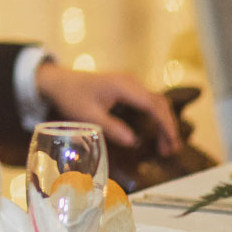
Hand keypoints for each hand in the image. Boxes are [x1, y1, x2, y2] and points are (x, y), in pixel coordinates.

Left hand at [36, 62, 180, 154]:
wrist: (59, 81)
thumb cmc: (71, 97)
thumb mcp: (88, 116)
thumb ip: (111, 128)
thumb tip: (133, 142)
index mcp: (123, 86)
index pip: (152, 105)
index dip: (165, 125)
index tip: (171, 143)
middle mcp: (131, 81)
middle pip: (159, 103)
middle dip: (168, 127)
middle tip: (170, 150)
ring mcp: (131, 83)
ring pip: (156, 102)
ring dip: (163, 123)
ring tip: (165, 147)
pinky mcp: (128, 88)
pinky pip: (148, 102)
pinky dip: (155, 117)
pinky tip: (156, 133)